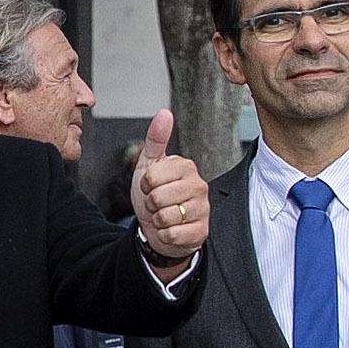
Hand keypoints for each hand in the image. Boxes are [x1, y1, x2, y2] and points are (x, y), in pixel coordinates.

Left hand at [129, 107, 208, 259]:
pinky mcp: (202, 231)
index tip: (151, 186)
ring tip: (165, 216)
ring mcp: (203, 210)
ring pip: (165, 217)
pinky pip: (172, 234)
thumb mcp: (149, 165)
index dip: (145, 185)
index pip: (152, 177)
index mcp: (186, 167)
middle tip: (158, 204)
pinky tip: (171, 229)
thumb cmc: (155, 194)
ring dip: (157, 220)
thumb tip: (164, 113)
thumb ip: (156, 139)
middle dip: (151, 204)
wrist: (158, 226)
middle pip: (157, 198)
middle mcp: (199, 186)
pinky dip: (165, 235)